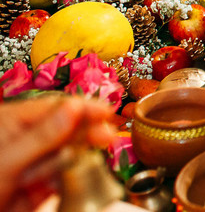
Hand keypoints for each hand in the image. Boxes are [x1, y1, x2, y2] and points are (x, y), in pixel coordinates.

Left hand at [0, 96, 117, 211]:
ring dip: (69, 162)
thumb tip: (73, 110)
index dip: (81, 107)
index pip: (52, 107)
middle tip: (106, 137)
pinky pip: (61, 177)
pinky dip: (65, 180)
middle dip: (84, 133)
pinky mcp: (37, 186)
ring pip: (64, 154)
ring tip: (64, 172)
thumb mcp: (7, 162)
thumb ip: (42, 137)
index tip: (105, 111)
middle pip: (63, 129)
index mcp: (9, 123)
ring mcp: (31, 163)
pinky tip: (58, 184)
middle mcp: (22, 140)